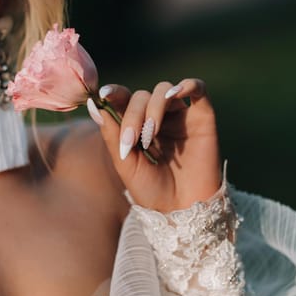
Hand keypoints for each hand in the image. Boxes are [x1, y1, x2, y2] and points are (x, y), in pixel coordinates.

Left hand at [88, 79, 220, 211]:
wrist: (180, 209)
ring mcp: (179, 115)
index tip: (104, 94)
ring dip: (153, 108)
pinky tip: (175, 94)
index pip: (123, 99)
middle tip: (131, 140)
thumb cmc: (149, 188)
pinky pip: (198, 88)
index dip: (114, 92)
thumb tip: (93, 104)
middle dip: (133, 115)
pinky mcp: (202, 116)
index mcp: (135, 124)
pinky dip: (186, 85)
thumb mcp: (124, 162)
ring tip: (150, 135)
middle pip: (141, 96)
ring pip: (164, 90)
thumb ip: (111, 133)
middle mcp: (157, 116)